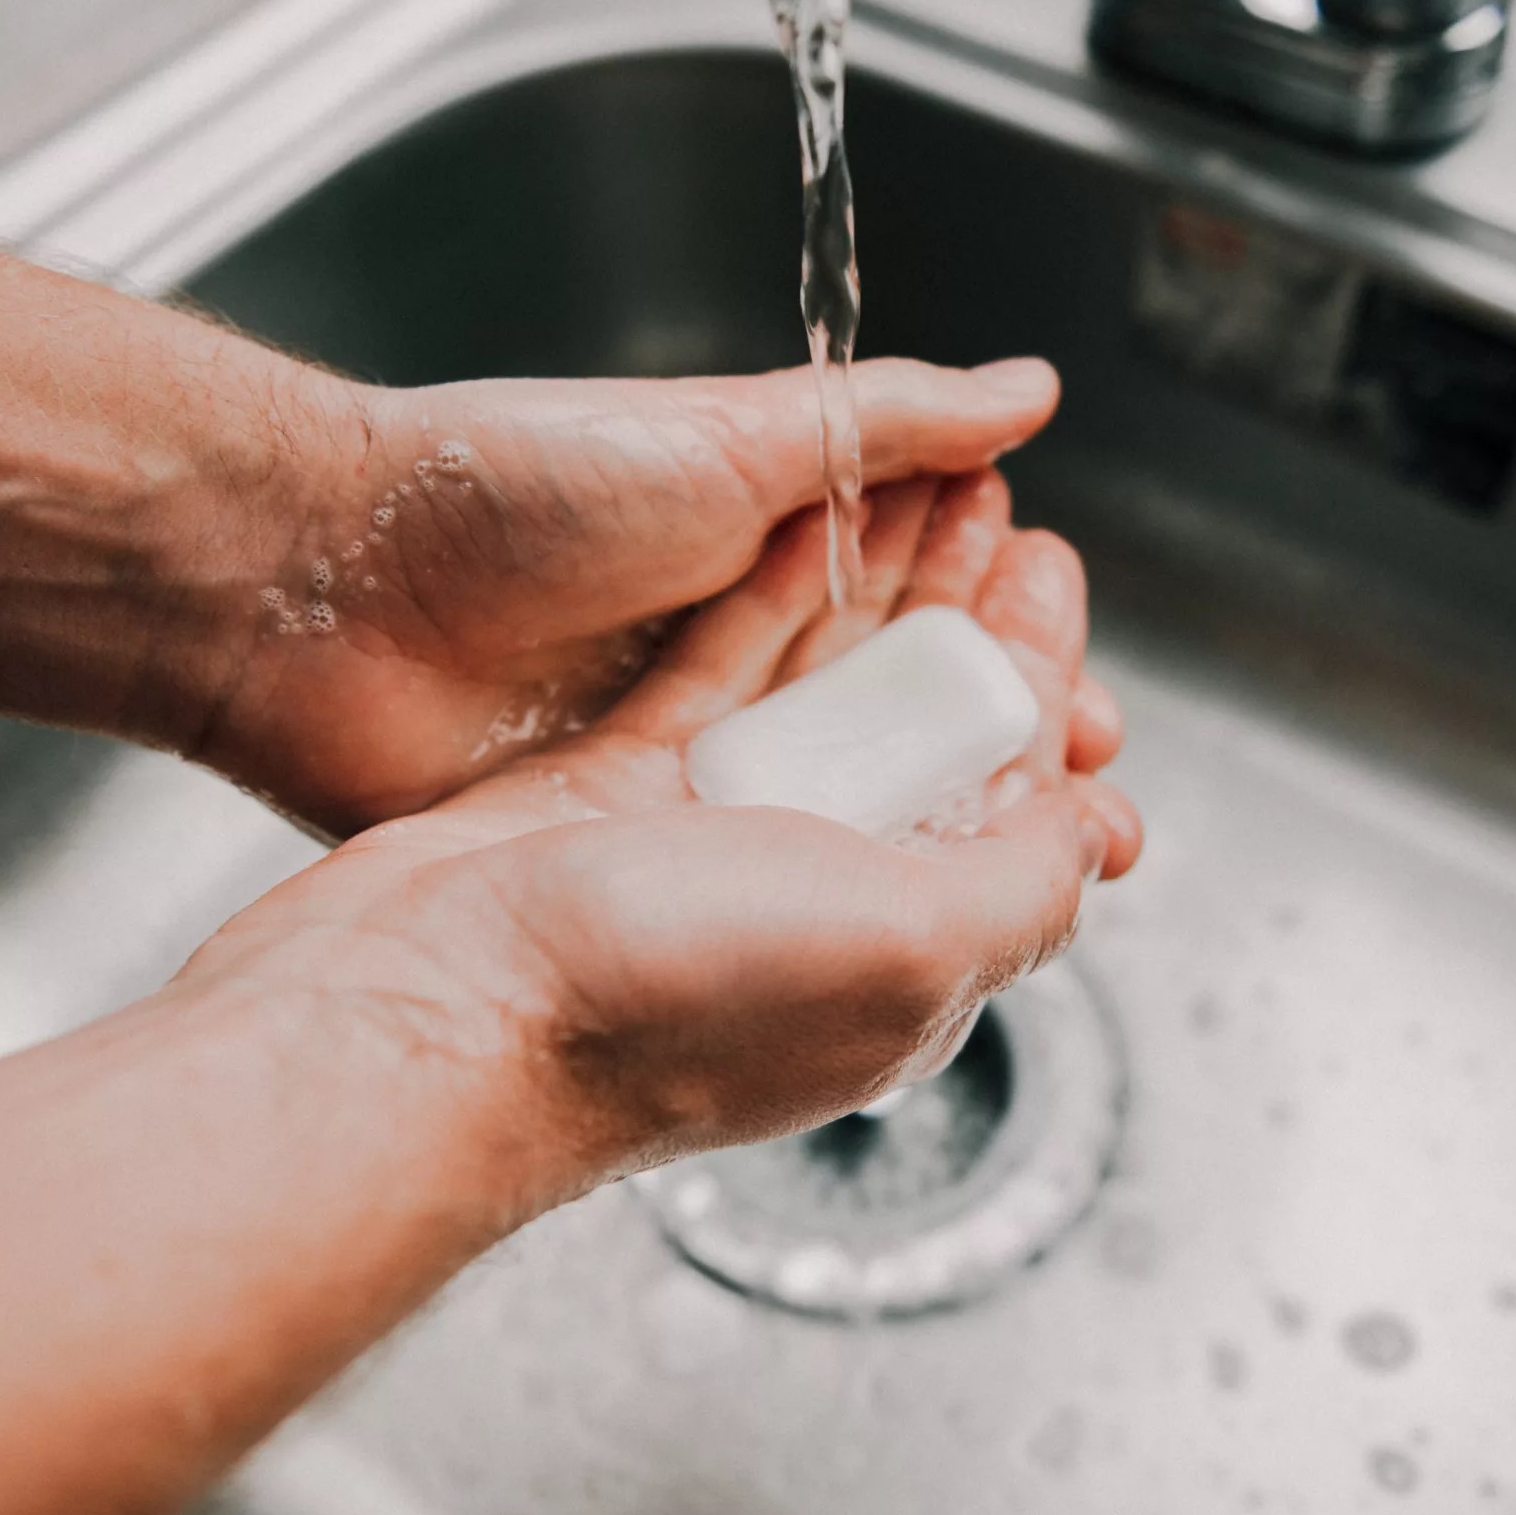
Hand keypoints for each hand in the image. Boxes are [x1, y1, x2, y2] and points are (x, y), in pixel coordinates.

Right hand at [182, 469, 1140, 1179]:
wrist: (427, 1013)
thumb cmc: (657, 1001)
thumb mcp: (906, 948)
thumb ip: (1018, 886)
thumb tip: (1087, 836)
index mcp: (894, 958)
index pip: (1006, 813)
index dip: (1043, 699)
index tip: (1056, 594)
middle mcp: (803, 905)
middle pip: (917, 743)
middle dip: (972, 635)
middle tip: (1012, 534)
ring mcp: (698, 847)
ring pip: (815, 697)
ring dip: (879, 598)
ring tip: (927, 500)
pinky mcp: (600, 794)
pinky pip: (704, 675)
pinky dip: (761, 603)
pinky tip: (801, 531)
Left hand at [190, 359, 1066, 832]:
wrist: (318, 597)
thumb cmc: (510, 492)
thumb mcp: (726, 435)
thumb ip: (884, 422)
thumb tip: (1029, 388)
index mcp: (766, 547)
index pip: (922, 590)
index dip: (1005, 624)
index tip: (1072, 650)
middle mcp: (730, 654)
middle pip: (893, 706)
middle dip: (995, 733)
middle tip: (1085, 759)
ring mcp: (674, 756)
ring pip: (830, 794)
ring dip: (927, 813)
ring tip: (1030, 838)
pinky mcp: (613, 836)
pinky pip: (732, 866)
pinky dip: (814, 881)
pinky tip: (893, 903)